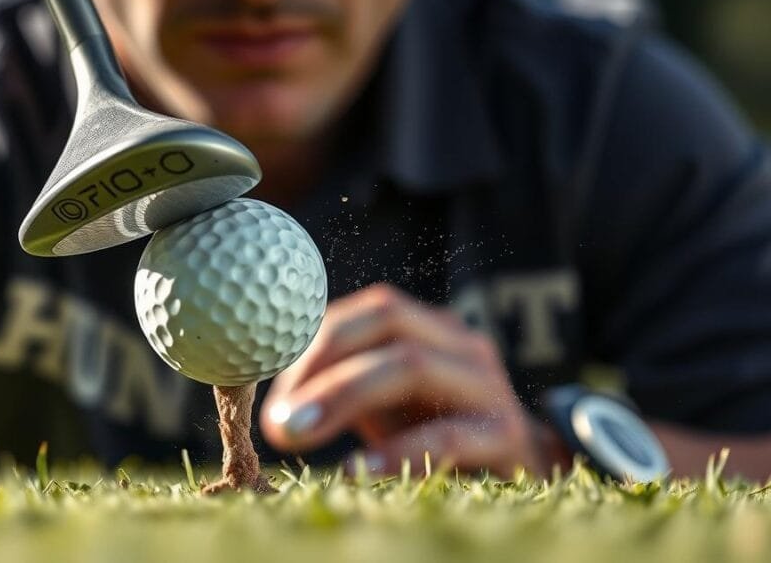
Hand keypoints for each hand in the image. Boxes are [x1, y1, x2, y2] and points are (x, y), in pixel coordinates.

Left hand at [260, 284, 563, 477]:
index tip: (268, 386)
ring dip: (344, 395)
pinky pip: (447, 435)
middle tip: (277, 416)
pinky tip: (356, 470)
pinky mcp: (506, 436)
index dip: (314, 339)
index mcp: (429, 327)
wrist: (524, 471)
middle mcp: (460, 343)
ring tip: (296, 432)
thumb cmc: (433, 430)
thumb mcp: (384, 400)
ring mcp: (488, 385)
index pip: (367, 310)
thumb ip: (335, 383)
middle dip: (322, 365)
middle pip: (387, 325)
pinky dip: (395, 452)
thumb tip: (256, 396)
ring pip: (411, 365)